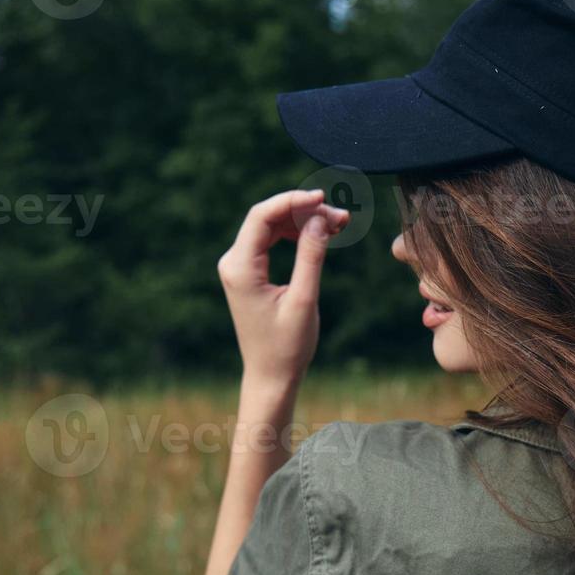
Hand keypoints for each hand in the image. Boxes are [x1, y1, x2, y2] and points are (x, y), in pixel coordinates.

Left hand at [216, 189, 349, 389]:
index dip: (293, 201)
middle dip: (304, 211)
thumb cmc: (287, 346)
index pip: (262, 217)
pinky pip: (272, 241)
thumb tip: (319, 219)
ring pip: (272, 227)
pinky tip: (323, 234)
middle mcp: (233, 263)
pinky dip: (297, 235)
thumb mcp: (304, 300)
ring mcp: (239, 266)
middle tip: (341, 216)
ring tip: (340, 224)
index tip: (323, 199)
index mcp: (240, 269)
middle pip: (267, 218)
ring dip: (304, 222)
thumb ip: (311, 257)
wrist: (271, 376)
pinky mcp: (249, 272)